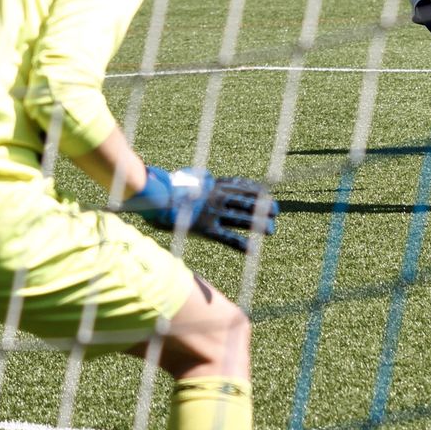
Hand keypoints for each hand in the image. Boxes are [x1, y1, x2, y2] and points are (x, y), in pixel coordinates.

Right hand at [121, 166, 277, 252]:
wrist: (154, 196)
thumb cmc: (167, 190)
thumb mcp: (187, 181)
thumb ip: (199, 183)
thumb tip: (202, 179)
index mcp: (214, 185)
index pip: (242, 186)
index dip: (257, 191)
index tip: (268, 194)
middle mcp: (218, 197)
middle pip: (247, 202)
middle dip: (264, 207)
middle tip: (276, 212)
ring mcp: (213, 213)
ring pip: (243, 219)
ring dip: (259, 224)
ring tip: (272, 230)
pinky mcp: (205, 228)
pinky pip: (227, 237)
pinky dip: (241, 244)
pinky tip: (252, 249)